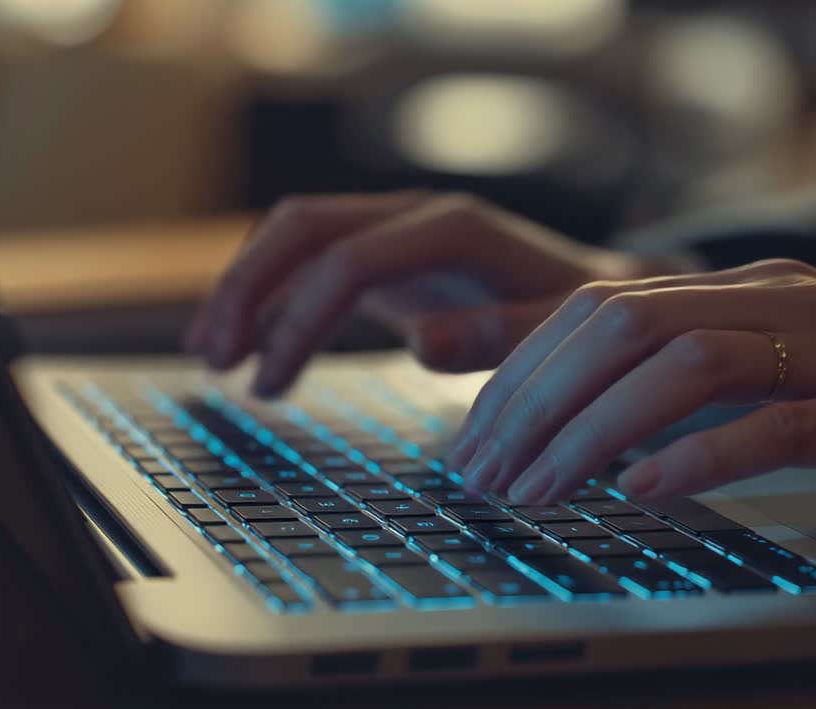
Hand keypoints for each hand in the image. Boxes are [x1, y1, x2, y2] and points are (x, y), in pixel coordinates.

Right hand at [184, 192, 667, 394]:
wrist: (606, 297)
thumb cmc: (585, 323)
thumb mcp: (557, 332)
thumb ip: (497, 335)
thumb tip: (421, 341)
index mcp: (452, 229)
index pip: (348, 260)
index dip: (298, 319)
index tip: (267, 384)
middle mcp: (415, 217)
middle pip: (303, 226)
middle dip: (248, 286)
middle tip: (211, 358)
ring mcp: (398, 232)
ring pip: (296, 237)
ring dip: (247, 287)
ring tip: (210, 356)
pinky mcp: (390, 259)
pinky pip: (313, 262)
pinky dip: (274, 297)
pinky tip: (252, 346)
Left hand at [452, 259, 815, 526]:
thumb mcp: (791, 368)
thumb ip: (706, 381)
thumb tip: (605, 434)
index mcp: (748, 288)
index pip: (602, 306)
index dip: (523, 366)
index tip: (475, 431)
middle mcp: (779, 301)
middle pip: (621, 327)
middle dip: (534, 402)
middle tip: (483, 474)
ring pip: (681, 367)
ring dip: (592, 433)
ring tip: (537, 492)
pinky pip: (774, 423)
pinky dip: (699, 457)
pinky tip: (644, 491)